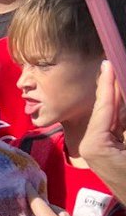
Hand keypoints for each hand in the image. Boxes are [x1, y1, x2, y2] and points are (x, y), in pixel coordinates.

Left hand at [78, 62, 125, 198]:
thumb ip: (124, 118)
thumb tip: (121, 95)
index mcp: (96, 143)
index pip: (104, 107)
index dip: (107, 84)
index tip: (107, 64)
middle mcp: (91, 144)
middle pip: (105, 109)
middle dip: (112, 88)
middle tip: (112, 65)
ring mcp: (97, 148)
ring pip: (110, 116)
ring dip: (117, 99)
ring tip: (117, 77)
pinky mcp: (105, 151)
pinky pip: (114, 126)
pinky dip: (119, 114)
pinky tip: (120, 96)